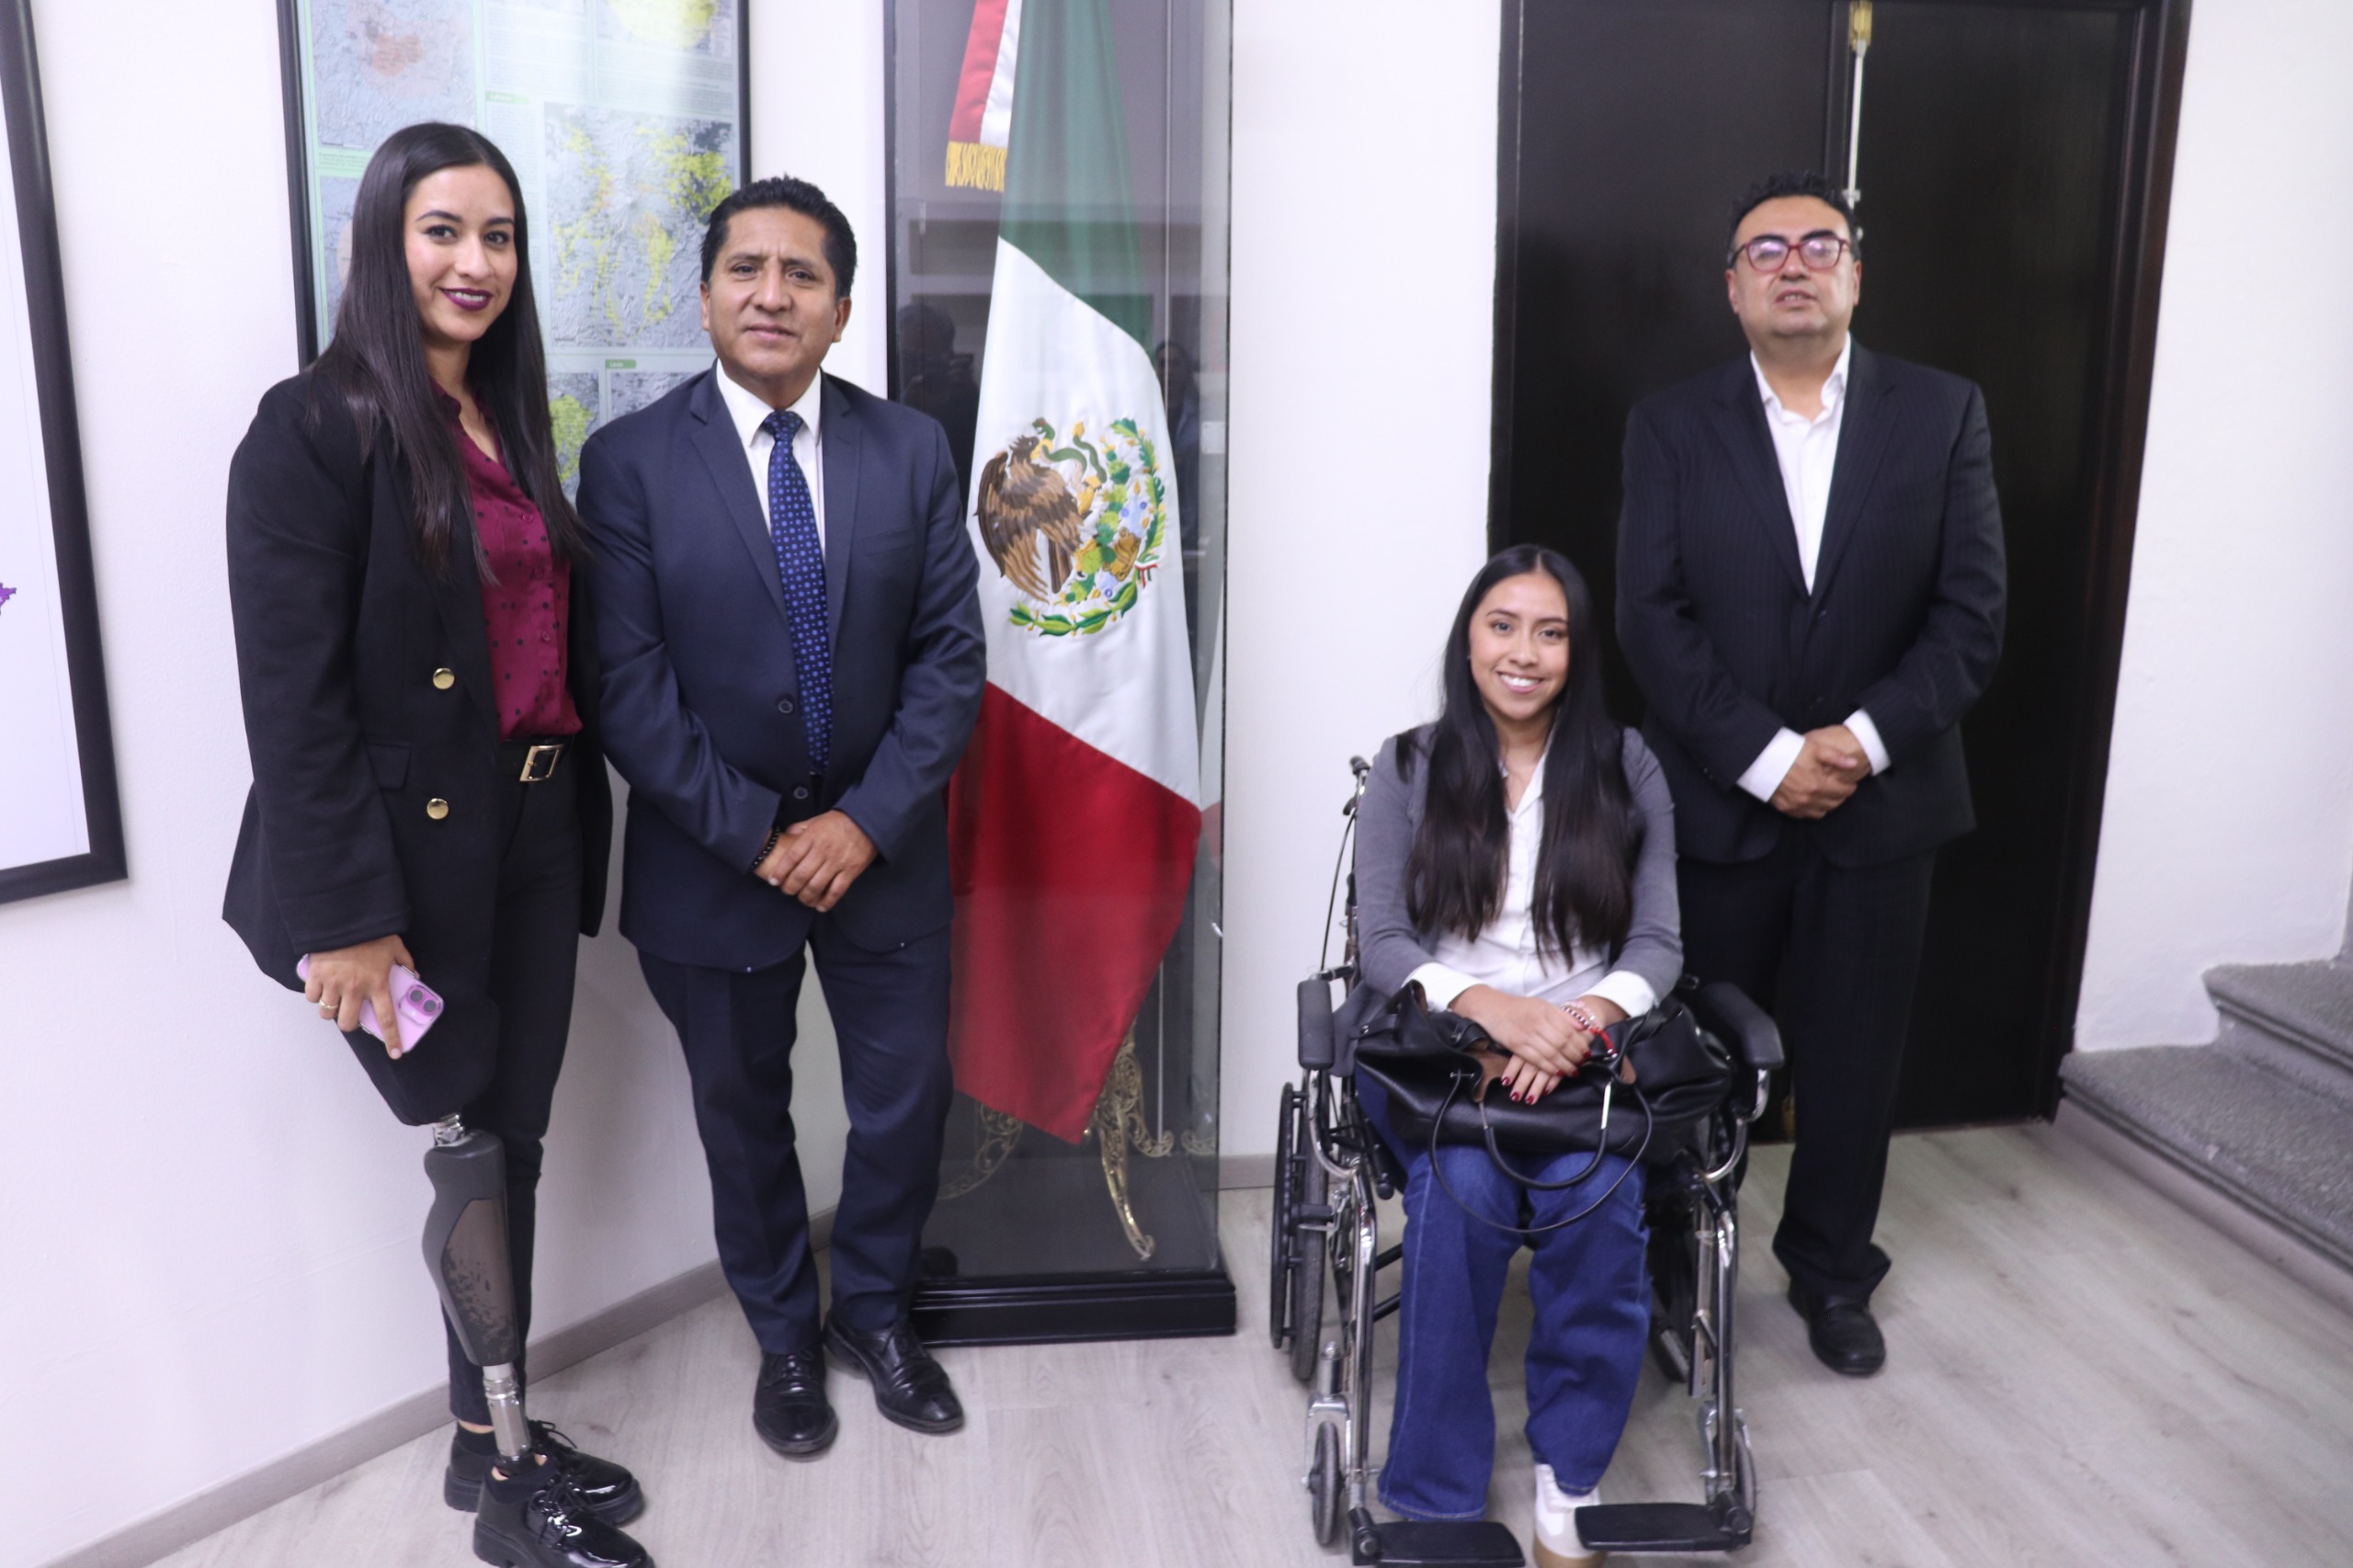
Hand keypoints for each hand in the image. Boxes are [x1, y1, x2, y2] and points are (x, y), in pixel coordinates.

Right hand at [303, 934, 416, 1058]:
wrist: (345, 917)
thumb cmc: (371, 933)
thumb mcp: (396, 946)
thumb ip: (405, 963)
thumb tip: (414, 975)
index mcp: (377, 983)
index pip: (386, 1018)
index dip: (391, 1038)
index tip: (395, 1053)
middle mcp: (355, 988)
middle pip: (347, 1024)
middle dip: (348, 1023)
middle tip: (350, 1013)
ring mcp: (333, 984)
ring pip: (327, 1013)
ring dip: (330, 1009)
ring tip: (335, 997)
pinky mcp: (316, 976)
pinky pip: (312, 998)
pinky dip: (315, 996)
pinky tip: (322, 986)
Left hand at [757, 810, 876, 910]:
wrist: (867, 821)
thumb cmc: (840, 821)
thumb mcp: (816, 820)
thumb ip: (800, 829)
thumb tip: (785, 835)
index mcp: (812, 837)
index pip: (791, 857)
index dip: (780, 872)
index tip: (774, 881)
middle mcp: (823, 850)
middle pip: (801, 875)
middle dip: (790, 887)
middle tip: (787, 891)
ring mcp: (837, 862)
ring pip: (816, 885)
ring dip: (806, 897)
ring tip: (802, 899)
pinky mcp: (851, 871)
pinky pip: (837, 890)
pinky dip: (827, 901)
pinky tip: (820, 906)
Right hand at [1495, 992, 1626, 1101]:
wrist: (1492, 1008)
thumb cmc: (1518, 1007)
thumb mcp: (1542, 1005)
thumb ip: (1562, 1016)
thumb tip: (1583, 1027)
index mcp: (1545, 1011)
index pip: (1568, 1030)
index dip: (1579, 1044)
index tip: (1587, 1052)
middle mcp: (1537, 1022)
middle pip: (1562, 1043)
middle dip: (1575, 1056)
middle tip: (1583, 1064)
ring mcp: (1526, 1035)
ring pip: (1551, 1053)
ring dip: (1564, 1065)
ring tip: (1573, 1071)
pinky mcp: (1516, 1046)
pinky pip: (1536, 1060)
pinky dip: (1549, 1068)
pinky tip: (1557, 1073)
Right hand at [1770, 726, 1870, 818]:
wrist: (1762, 759)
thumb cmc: (1790, 752)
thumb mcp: (1815, 749)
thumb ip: (1836, 757)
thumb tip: (1854, 764)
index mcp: (1818, 785)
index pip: (1843, 792)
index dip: (1850, 787)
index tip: (1850, 783)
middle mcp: (1808, 799)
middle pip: (1834, 803)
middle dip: (1840, 796)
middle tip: (1840, 788)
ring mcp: (1796, 806)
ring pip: (1821, 812)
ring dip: (1828, 804)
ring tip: (1828, 795)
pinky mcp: (1786, 808)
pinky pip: (1805, 815)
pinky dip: (1813, 810)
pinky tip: (1813, 801)